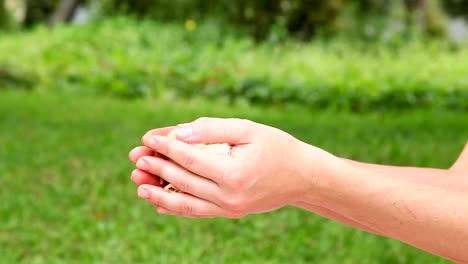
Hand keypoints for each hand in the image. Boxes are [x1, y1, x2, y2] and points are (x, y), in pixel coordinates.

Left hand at [129, 118, 324, 217]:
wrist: (302, 177)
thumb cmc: (277, 147)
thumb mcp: (248, 130)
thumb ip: (213, 129)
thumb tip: (180, 132)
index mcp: (234, 173)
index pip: (190, 160)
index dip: (167, 147)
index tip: (149, 137)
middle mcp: (229, 196)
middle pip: (183, 182)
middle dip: (158, 168)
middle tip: (137, 158)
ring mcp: (229, 208)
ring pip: (185, 203)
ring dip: (159, 194)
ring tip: (139, 185)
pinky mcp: (230, 213)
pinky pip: (198, 212)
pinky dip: (177, 208)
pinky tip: (160, 204)